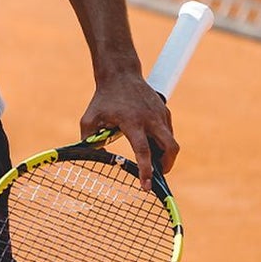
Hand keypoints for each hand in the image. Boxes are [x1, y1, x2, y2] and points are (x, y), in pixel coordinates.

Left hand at [80, 73, 178, 189]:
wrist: (120, 74)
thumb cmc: (103, 98)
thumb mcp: (90, 117)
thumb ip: (88, 137)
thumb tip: (89, 156)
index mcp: (132, 122)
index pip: (143, 151)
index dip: (146, 171)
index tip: (147, 187)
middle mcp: (151, 119)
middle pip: (170, 148)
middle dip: (167, 165)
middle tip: (158, 174)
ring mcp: (160, 115)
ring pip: (172, 142)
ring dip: (165, 154)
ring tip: (151, 159)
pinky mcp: (165, 111)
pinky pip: (168, 132)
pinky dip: (163, 142)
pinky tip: (151, 143)